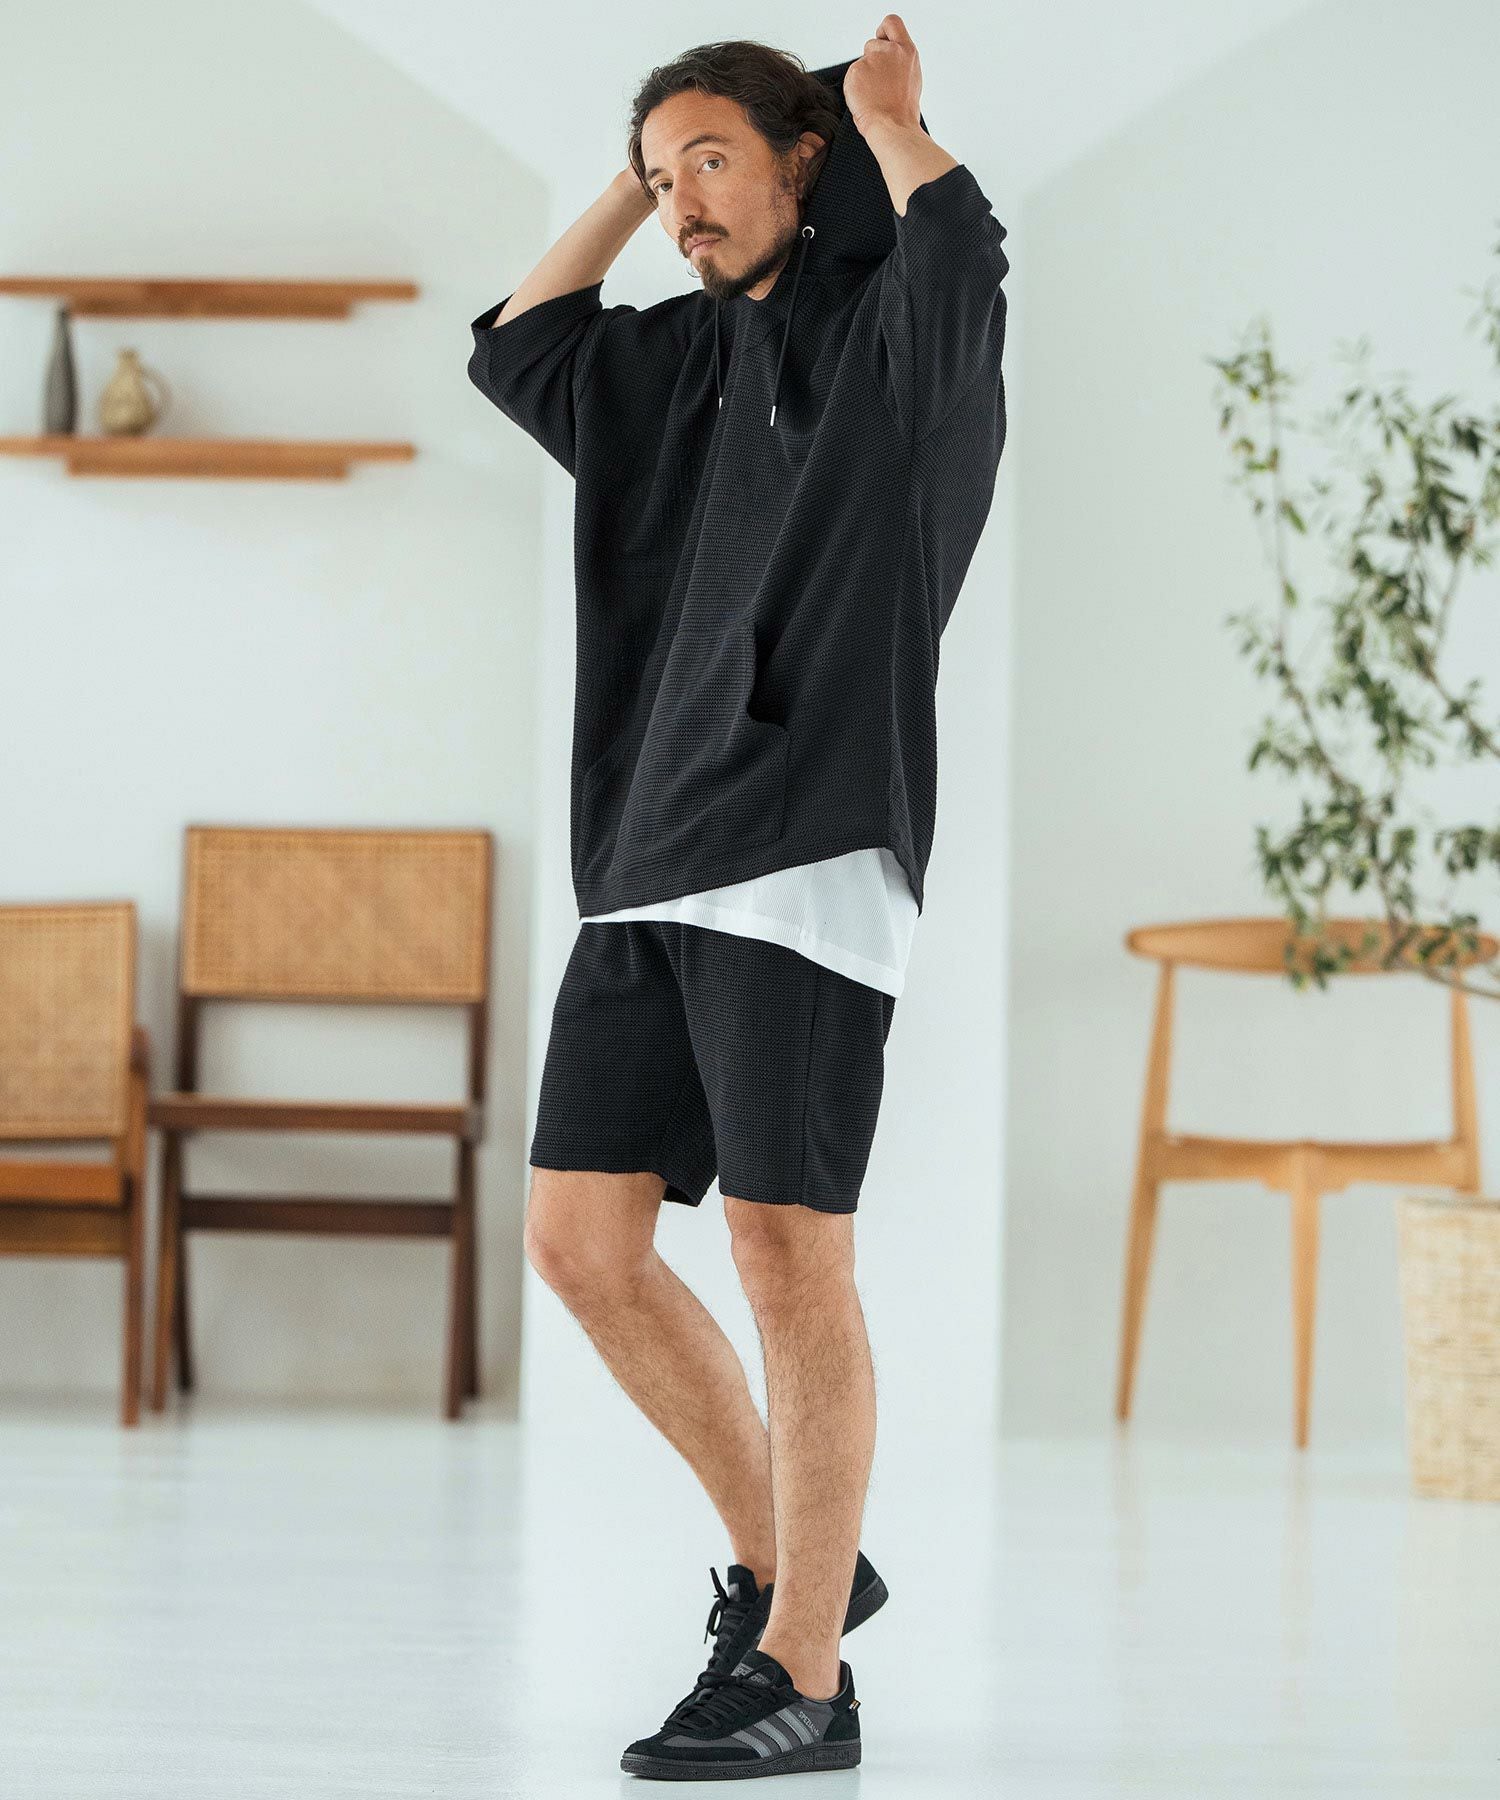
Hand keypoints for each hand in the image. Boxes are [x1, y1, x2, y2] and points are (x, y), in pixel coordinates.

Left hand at [844, 14, 921, 135]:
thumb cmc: (902, 110)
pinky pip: (852, 77)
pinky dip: (855, 88)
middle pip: (872, 44)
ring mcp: (872, 60)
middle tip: (878, 84)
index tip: (880, 39)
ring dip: (863, 77)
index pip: (892, 23)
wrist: (892, 126)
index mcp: (907, 52)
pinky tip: (865, 99)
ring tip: (874, 95)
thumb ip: (899, 62)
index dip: (883, 30)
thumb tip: (889, 60)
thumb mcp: (911, 79)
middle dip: (871, 61)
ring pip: (861, 63)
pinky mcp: (856, 70)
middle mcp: (890, 51)